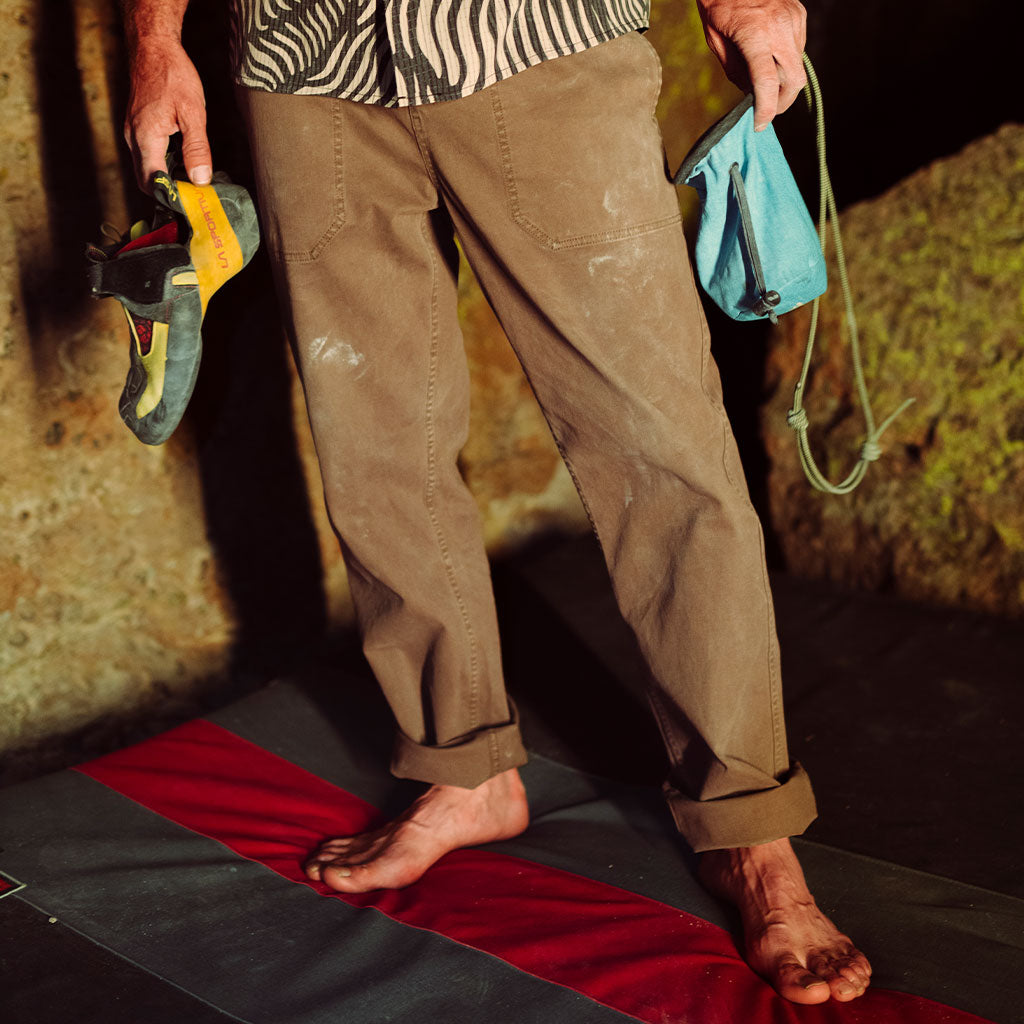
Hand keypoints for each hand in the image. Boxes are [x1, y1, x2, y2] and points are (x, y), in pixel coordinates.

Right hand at [124, 35, 211, 190]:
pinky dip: (164, 164)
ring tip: (193, 179)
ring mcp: (132, 132)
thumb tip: (200, 179)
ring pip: (147, 169)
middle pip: (147, 180)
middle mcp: (133, 138)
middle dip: (170, 191)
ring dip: (168, 177)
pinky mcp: (136, 127)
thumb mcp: (193, 112)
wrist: (153, 47)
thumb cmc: (172, 74)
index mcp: (145, 137)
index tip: (192, 203)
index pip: (153, 183)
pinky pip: (147, 155)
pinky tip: (184, 160)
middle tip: (196, 195)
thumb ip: (197, 149)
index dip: (172, 197)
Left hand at [696, 0, 807, 130]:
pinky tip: (771, 58)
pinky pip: (798, 50)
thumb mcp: (717, 43)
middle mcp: (780, 27)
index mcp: (755, 35)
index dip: (766, 110)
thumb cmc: (719, 5)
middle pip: (794, 81)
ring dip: (784, 82)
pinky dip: (787, 62)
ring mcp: (794, 20)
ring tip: (765, 82)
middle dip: (782, 102)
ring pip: (798, 67)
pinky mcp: (799, 15)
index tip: (760, 124)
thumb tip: (751, 96)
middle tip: (767, 111)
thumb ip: (736, 73)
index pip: (767, 84)